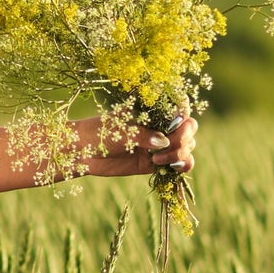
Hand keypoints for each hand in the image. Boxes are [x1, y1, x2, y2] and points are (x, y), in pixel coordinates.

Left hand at [75, 109, 197, 179]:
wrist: (84, 152)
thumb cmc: (100, 131)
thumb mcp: (120, 129)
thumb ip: (142, 135)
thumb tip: (163, 141)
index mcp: (153, 110)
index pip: (180, 105)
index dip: (184, 112)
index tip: (175, 121)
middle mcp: (160, 125)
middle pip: (189, 128)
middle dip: (183, 137)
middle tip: (164, 145)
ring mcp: (161, 144)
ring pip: (188, 146)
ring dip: (180, 153)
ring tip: (157, 159)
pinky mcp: (158, 163)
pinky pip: (180, 164)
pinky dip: (182, 166)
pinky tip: (171, 166)